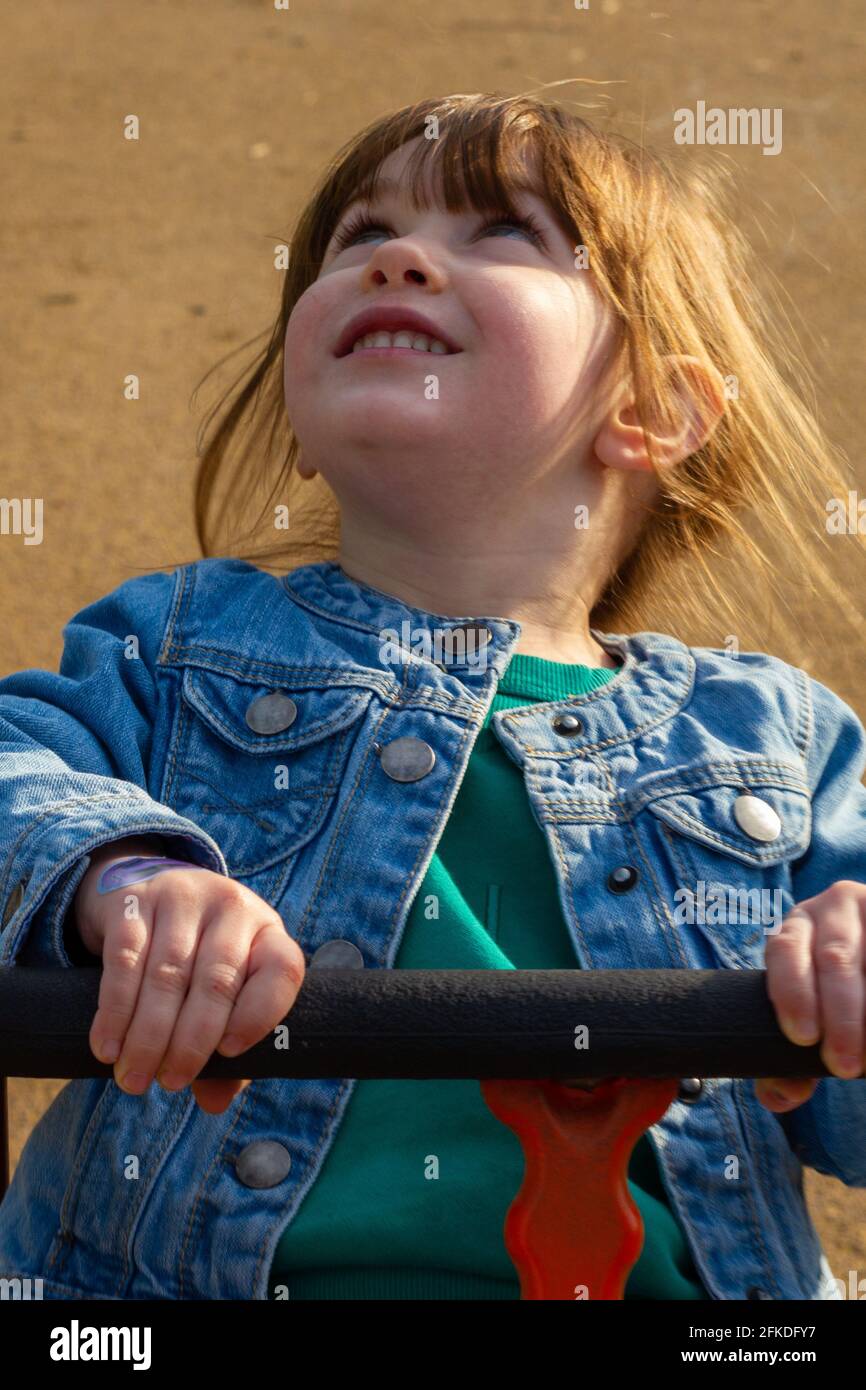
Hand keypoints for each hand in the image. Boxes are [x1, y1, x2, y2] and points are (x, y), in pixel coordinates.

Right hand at [73, 838, 304, 1113]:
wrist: (148, 887)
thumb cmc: (199, 959)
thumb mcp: (225, 993)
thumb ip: (228, 1049)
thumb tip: (215, 1103)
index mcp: (268, 933)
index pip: (281, 970)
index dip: (260, 1014)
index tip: (230, 1053)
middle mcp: (232, 908)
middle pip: (217, 980)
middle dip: (191, 1042)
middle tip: (169, 1084)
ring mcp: (183, 898)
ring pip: (167, 974)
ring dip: (147, 1036)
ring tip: (133, 1078)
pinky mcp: (134, 901)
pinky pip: (124, 959)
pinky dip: (114, 1010)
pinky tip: (107, 1046)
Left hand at [757, 880, 865, 1111]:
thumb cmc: (835, 996)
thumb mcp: (812, 1014)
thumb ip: (789, 1059)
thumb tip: (780, 1096)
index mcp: (795, 928)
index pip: (784, 950)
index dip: (792, 993)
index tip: (803, 1038)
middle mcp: (832, 908)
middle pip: (834, 958)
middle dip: (840, 1015)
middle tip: (843, 1066)